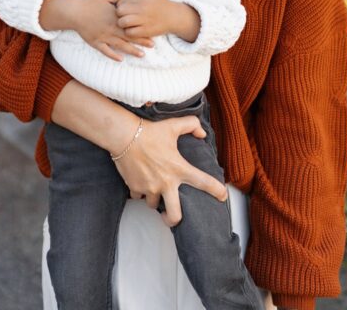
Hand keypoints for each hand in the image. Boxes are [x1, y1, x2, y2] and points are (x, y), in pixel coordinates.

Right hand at [42, 0, 151, 61]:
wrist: (74, 12)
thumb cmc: (90, 2)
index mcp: (115, 17)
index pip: (132, 24)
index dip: (142, 28)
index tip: (152, 31)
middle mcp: (111, 28)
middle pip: (129, 36)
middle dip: (142, 41)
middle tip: (153, 45)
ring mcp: (103, 36)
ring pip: (120, 45)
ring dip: (131, 50)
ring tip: (142, 55)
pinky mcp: (95, 42)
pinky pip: (105, 51)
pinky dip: (113, 55)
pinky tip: (120, 59)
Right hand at [112, 116, 227, 225]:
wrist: (123, 135)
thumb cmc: (148, 131)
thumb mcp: (172, 125)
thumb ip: (191, 125)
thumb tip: (202, 133)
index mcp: (179, 169)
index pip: (203, 182)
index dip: (217, 190)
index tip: (223, 196)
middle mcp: (166, 183)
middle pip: (175, 214)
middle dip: (174, 220)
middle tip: (172, 218)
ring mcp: (149, 187)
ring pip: (153, 204)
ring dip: (154, 200)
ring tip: (152, 191)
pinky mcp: (135, 187)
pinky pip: (138, 195)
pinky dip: (139, 192)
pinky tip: (138, 183)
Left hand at [117, 0, 200, 41]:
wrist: (174, 16)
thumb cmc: (159, 3)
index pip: (120, 2)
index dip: (120, 5)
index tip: (126, 8)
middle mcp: (142, 8)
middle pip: (119, 11)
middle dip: (120, 14)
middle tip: (125, 16)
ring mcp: (144, 20)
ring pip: (122, 22)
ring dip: (123, 23)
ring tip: (127, 23)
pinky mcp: (146, 31)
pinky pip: (130, 32)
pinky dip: (129, 32)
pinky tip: (133, 29)